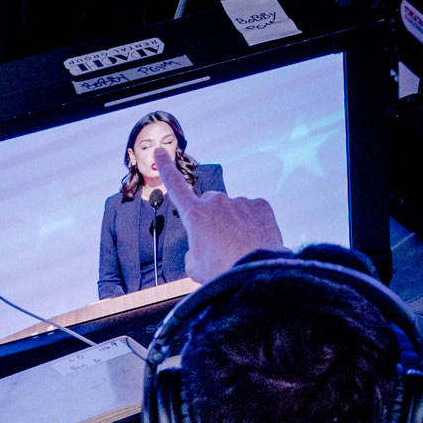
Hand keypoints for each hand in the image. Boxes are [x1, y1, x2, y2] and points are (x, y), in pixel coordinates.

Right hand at [157, 149, 285, 281]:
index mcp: (194, 214)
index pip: (175, 186)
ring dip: (234, 223)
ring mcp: (240, 202)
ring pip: (232, 210)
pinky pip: (252, 212)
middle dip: (212, 217)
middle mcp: (216, 202)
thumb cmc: (223, 270)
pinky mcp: (260, 206)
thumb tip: (201, 248)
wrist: (256, 270)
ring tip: (239, 246)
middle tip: (220, 241)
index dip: (167, 168)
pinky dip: (252, 224)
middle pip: (209, 204)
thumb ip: (193, 250)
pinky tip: (254, 240)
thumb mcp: (194, 266)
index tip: (161, 152)